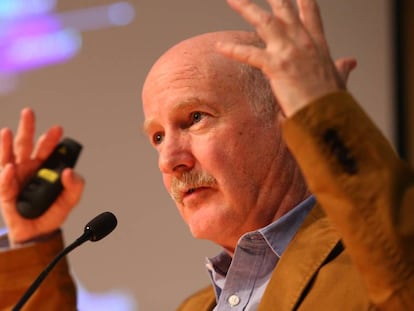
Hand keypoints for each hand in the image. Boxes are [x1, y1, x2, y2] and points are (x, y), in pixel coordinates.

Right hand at [0, 108, 84, 244]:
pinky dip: (7, 175)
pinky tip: (10, 167)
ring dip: (7, 144)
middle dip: (27, 128)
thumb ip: (75, 186)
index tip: (58, 129)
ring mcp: (15, 179)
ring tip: (8, 131)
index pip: (47, 149)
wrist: (38, 233)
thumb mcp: (70, 200)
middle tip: (29, 112)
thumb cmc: (52, 213)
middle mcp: (28, 169)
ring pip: (9, 157)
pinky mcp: (6, 193)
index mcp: (44, 168)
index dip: (51, 138)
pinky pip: (5, 182)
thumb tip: (70, 171)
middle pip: (26, 145)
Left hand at [217, 0, 355, 116]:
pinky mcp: (277, 66)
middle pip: (284, 9)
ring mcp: (289, 52)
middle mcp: (303, 42)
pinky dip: (233, 50)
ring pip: (264, 22)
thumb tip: (350, 62)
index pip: (309, 13)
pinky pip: (250, 54)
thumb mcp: (339, 80)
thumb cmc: (332, 102)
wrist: (327, 116)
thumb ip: (342, 68)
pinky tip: (218, 46)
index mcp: (317, 44)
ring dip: (246, 8)